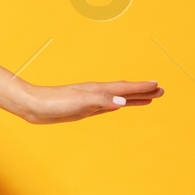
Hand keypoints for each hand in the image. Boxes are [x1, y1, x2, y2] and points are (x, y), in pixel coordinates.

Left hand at [18, 79, 164, 123]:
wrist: (33, 106)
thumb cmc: (54, 103)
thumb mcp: (79, 103)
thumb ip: (100, 101)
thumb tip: (122, 102)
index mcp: (97, 90)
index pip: (124, 89)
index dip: (141, 88)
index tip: (158, 86)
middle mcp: (96, 94)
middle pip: (124, 92)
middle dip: (142, 91)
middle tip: (161, 90)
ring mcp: (90, 101)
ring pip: (118, 98)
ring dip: (133, 98)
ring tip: (149, 98)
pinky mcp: (83, 109)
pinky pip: (108, 106)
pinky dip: (118, 105)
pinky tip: (120, 106)